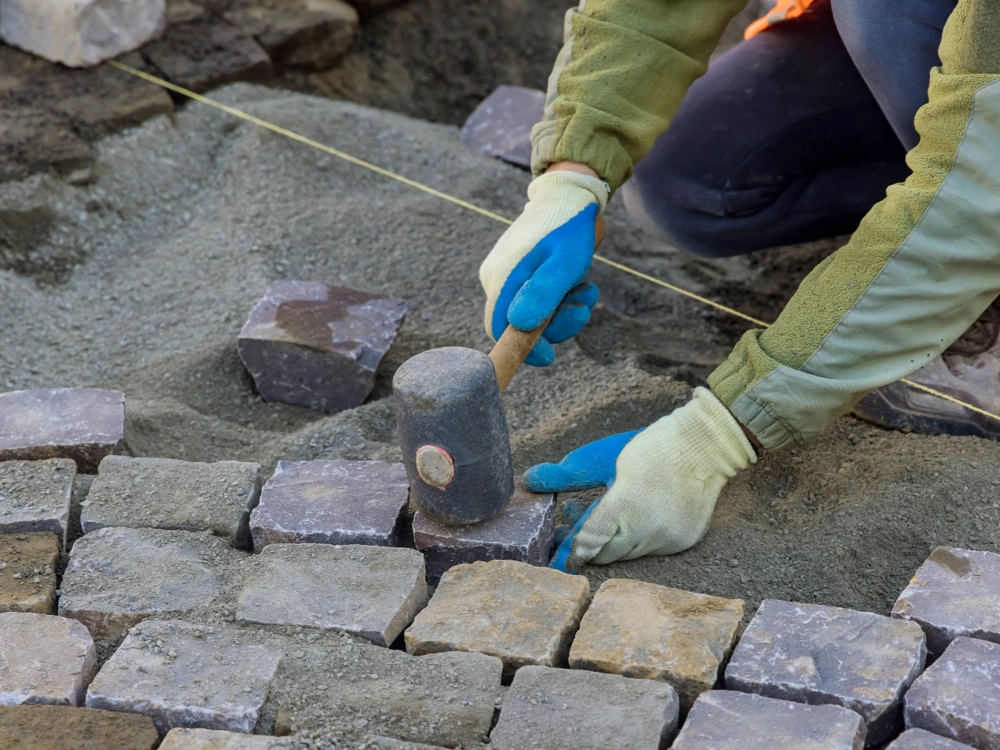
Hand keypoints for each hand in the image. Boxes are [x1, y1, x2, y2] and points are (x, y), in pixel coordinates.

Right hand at [480, 170, 607, 365]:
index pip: (498, 327)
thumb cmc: (568, 226)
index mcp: (501, 277)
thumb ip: (542, 294)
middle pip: (520, 323)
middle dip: (555, 325)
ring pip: (535, 313)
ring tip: (588, 292)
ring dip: (565, 311)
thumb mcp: (562, 263)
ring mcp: (512, 276)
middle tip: (582, 309)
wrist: (574, 194)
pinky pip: (541, 300)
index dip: (521, 348)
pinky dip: (563, 299)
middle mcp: (500, 279)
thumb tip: (519, 326)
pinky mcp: (526, 274)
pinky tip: (583, 285)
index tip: (550, 356)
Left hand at [524, 388, 756, 571]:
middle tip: (569, 525)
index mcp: (623, 505)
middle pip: (606, 554)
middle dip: (585, 545)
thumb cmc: (651, 447)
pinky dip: (637, 539)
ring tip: (598, 513)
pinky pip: (651, 550)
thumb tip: (531, 480)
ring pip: (628, 554)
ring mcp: (667, 539)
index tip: (556, 555)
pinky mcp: (683, 542)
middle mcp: (646, 530)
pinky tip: (631, 518)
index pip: (588, 541)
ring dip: (610, 541)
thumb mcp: (604, 457)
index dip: (570, 551)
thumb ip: (568, 475)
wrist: (706, 446)